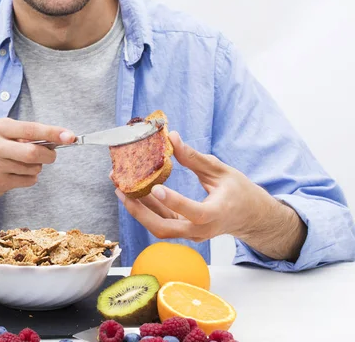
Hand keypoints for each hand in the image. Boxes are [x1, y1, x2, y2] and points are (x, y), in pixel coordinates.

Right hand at [0, 118, 74, 202]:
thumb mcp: (7, 136)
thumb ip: (30, 135)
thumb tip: (60, 137)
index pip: (31, 129)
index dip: (52, 132)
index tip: (69, 136)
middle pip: (32, 152)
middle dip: (48, 156)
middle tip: (51, 156)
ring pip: (32, 168)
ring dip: (37, 168)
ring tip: (25, 165)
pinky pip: (27, 180)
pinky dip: (30, 178)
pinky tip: (18, 175)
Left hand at [115, 131, 304, 258]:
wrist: (251, 216)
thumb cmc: (240, 192)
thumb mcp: (221, 171)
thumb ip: (195, 157)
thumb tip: (172, 138)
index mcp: (215, 214)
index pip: (193, 211)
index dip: (173, 201)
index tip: (155, 187)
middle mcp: (201, 230)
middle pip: (165, 228)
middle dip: (139, 212)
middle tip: (122, 192)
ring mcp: (192, 234)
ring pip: (160, 227)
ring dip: (139, 210)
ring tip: (121, 191)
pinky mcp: (185, 231)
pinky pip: (163, 222)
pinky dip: (148, 209)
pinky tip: (135, 193)